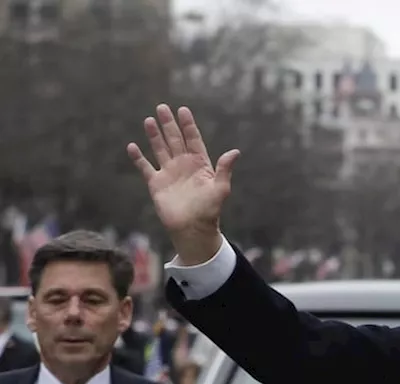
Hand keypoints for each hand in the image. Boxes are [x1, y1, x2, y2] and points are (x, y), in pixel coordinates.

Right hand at [126, 104, 239, 264]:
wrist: (192, 229)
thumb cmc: (209, 211)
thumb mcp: (220, 189)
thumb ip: (224, 169)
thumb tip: (235, 152)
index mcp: (200, 164)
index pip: (193, 140)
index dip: (188, 125)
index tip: (183, 110)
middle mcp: (183, 165)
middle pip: (175, 140)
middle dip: (169, 124)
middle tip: (162, 107)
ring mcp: (169, 173)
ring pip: (160, 149)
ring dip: (154, 135)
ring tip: (149, 120)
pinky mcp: (156, 184)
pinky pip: (145, 167)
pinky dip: (138, 157)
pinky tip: (132, 146)